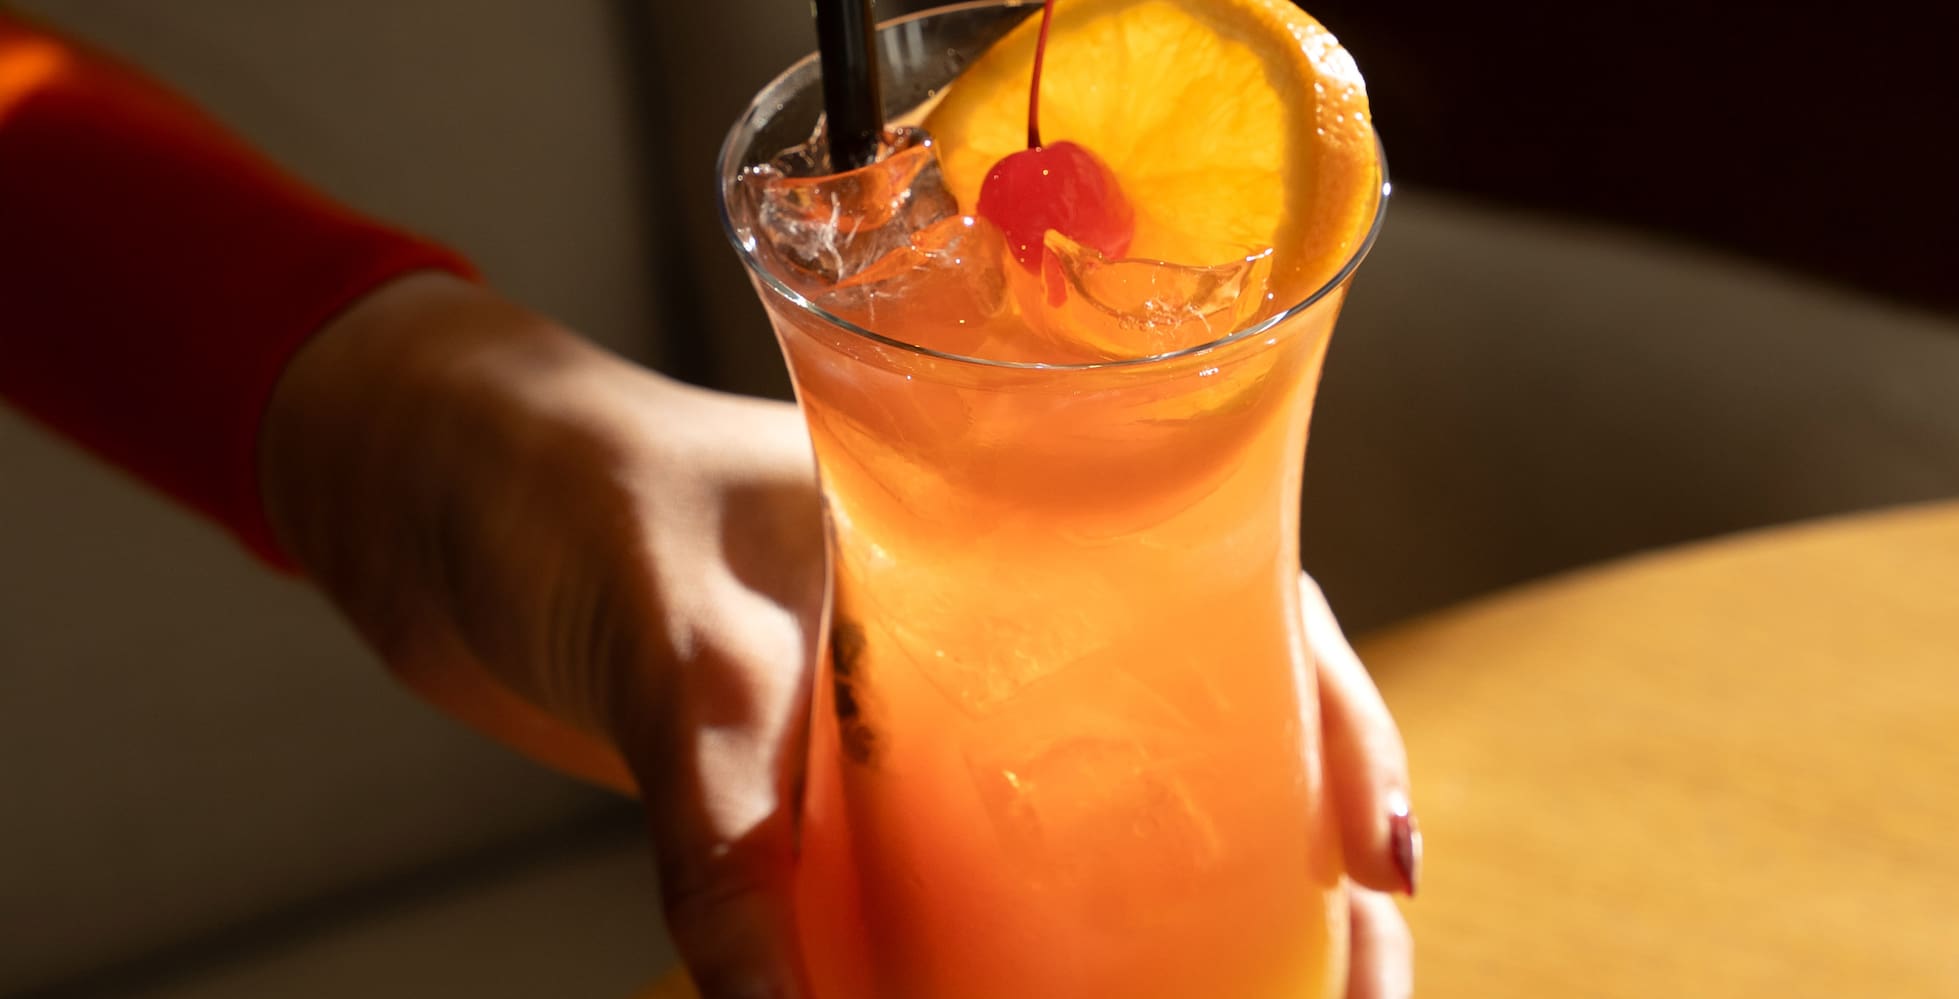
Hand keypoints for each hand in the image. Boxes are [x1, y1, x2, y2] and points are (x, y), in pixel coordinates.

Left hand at [263, 273, 1415, 997]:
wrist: (442, 506)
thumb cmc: (562, 493)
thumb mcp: (665, 622)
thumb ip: (722, 799)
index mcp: (1008, 520)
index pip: (1234, 603)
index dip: (1334, 730)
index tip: (1384, 861)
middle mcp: (997, 626)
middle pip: (1203, 745)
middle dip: (1292, 877)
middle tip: (1360, 987)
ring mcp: (928, 719)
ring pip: (1099, 829)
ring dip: (1171, 936)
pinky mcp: (843, 798)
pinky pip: (963, 892)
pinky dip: (1006, 965)